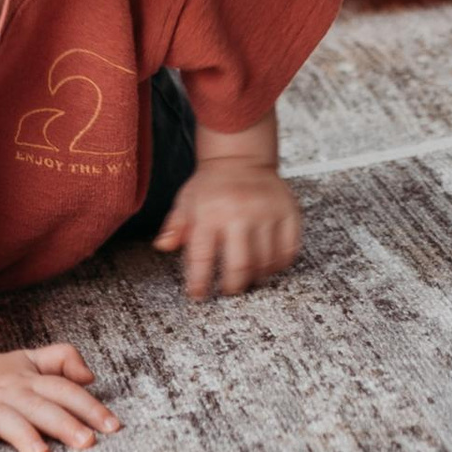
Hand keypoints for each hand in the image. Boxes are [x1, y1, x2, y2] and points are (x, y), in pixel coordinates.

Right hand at [0, 345, 119, 451]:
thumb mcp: (28, 360)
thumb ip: (61, 359)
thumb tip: (90, 375)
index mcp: (29, 380)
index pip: (64, 390)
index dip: (89, 406)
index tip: (112, 426)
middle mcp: (9, 392)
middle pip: (40, 406)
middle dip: (64, 423)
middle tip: (87, 443)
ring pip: (5, 420)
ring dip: (23, 435)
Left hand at [155, 162, 303, 299]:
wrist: (241, 156)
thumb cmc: (212, 184)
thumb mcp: (186, 202)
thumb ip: (174, 226)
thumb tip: (162, 246)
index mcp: (210, 213)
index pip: (203, 258)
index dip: (200, 283)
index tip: (198, 295)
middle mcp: (240, 213)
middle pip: (241, 266)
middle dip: (233, 287)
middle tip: (229, 291)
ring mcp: (267, 213)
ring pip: (266, 262)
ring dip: (256, 278)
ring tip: (248, 278)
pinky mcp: (288, 212)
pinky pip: (289, 250)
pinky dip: (279, 265)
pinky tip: (268, 265)